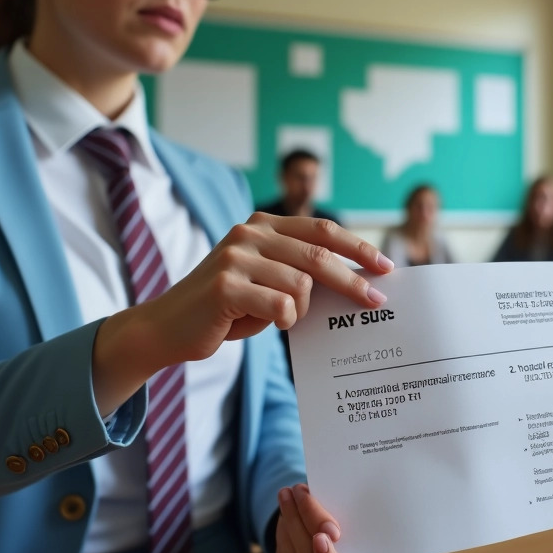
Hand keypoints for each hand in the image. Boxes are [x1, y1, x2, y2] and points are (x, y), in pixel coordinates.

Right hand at [92, 215, 392, 413]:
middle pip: (318, 256)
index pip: (321, 230)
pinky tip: (266, 323)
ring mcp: (235, 256)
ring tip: (278, 318)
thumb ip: (298, 272)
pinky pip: (281, 306)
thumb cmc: (225, 309)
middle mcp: (249, 232)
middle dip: (352, 281)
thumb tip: (354, 283)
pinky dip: (283, 321)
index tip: (385, 266)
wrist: (167, 327)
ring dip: (299, 311)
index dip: (357, 247)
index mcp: (262, 224)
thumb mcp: (265, 281)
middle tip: (376, 302)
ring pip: (300, 286)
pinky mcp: (226, 286)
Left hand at [275, 483, 372, 552]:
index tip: (320, 535)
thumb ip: (343, 516)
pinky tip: (285, 512)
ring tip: (287, 495)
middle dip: (301, 525)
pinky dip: (283, 533)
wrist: (339, 542)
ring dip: (288, 524)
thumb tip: (319, 495)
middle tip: (299, 494)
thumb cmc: (352, 526)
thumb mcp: (357, 521)